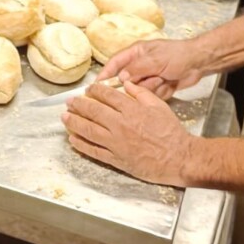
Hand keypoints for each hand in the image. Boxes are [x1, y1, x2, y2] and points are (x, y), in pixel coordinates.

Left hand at [62, 80, 191, 184]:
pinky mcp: (116, 159)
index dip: (94, 91)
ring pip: (89, 130)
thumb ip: (141, 93)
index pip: (106, 96)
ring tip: (64, 117)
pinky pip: (94, 151)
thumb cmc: (171, 132)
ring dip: (74, 123)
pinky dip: (81, 145)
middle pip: (93, 112)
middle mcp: (120, 125)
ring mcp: (116, 143)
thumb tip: (125, 83)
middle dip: (78, 105)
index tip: (88, 89)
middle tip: (69, 102)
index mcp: (131, 110)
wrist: (179, 158)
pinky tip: (73, 139)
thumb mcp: (159, 106)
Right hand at [96, 37, 208, 99]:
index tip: (97, 86)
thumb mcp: (156, 59)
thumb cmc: (177, 55)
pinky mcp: (157, 88)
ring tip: (164, 78)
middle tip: (151, 79)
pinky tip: (169, 83)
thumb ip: (137, 68)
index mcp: (136, 53)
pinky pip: (151, 96)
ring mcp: (148, 77)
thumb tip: (121, 78)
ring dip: (153, 86)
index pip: (115, 63)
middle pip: (127, 81)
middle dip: (138, 83)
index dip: (105, 74)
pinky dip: (161, 91)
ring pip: (140, 91)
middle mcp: (139, 65)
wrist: (199, 63)